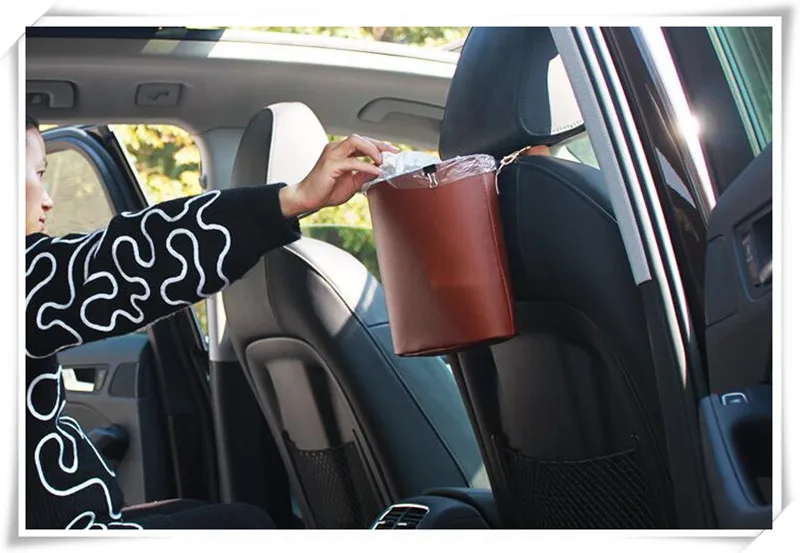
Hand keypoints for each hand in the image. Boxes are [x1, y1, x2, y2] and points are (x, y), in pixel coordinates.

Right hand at [279, 134, 398, 217]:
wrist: (307, 198)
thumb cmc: (325, 190)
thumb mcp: (351, 183)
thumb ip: (364, 175)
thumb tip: (379, 172)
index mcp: (340, 151)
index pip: (363, 142)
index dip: (379, 145)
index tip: (393, 152)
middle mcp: (336, 148)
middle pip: (361, 138)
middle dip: (379, 144)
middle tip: (393, 153)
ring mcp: (332, 154)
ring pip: (356, 142)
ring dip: (372, 150)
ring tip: (383, 160)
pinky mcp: (330, 165)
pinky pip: (352, 161)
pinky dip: (366, 166)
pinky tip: (376, 172)